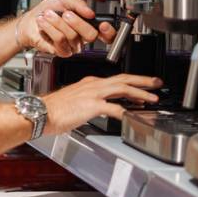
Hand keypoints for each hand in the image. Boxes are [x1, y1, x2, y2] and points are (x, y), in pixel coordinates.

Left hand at [16, 0, 117, 56]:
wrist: (30, 20)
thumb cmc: (47, 10)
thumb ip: (78, 3)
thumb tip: (90, 12)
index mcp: (87, 24)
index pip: (106, 34)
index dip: (109, 32)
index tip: (103, 25)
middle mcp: (82, 37)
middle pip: (90, 35)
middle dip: (77, 22)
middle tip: (66, 14)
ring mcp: (72, 45)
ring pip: (72, 36)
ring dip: (57, 22)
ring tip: (48, 14)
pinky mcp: (61, 51)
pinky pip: (60, 40)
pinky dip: (50, 28)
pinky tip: (44, 22)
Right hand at [41, 74, 162, 135]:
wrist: (40, 112)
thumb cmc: (52, 110)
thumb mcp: (74, 102)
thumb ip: (89, 104)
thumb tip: (100, 110)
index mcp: (89, 84)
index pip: (115, 80)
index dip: (131, 83)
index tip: (142, 88)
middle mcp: (93, 85)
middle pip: (123, 79)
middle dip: (143, 81)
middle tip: (157, 83)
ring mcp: (93, 94)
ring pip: (122, 89)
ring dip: (140, 93)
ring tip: (152, 99)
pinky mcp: (91, 105)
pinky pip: (113, 108)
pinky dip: (125, 112)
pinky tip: (133, 116)